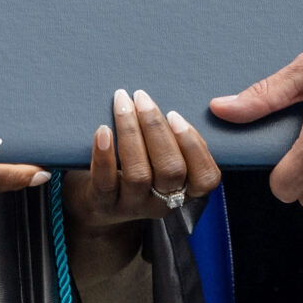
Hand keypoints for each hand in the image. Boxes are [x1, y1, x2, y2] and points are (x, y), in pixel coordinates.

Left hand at [66, 88, 224, 233]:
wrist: (96, 206)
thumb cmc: (137, 169)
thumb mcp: (163, 162)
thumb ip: (174, 141)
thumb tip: (173, 97)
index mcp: (187, 191)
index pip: (206, 177)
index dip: (194, 146)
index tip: (174, 115)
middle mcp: (163, 203)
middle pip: (171, 169)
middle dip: (156, 128)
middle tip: (142, 97)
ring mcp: (133, 206)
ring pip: (139, 173)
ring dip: (131, 132)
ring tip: (122, 103)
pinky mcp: (104, 204)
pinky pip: (105, 181)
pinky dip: (104, 154)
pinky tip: (102, 131)